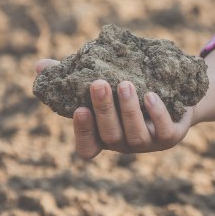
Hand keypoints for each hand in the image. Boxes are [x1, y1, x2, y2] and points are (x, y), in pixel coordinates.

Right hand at [35, 59, 195, 159]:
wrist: (175, 92)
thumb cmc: (130, 87)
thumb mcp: (101, 81)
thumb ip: (71, 78)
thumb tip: (39, 67)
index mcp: (104, 135)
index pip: (88, 148)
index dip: (83, 133)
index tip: (78, 109)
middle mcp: (124, 143)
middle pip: (110, 136)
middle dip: (104, 110)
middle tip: (98, 84)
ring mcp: (149, 143)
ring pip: (135, 135)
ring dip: (128, 110)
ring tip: (125, 84)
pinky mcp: (171, 136)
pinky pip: (165, 131)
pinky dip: (157, 113)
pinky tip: (151, 95)